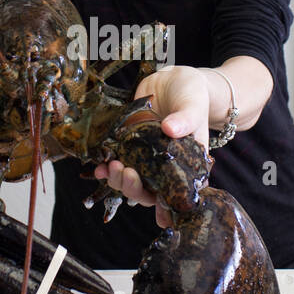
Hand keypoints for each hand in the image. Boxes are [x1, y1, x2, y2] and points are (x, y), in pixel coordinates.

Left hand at [93, 65, 209, 228]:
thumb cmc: (192, 96)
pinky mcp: (130, 146)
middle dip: (134, 189)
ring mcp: (146, 159)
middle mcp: (165, 168)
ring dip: (118, 181)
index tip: (159, 212)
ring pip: (131, 182)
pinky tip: (99, 166)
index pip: (178, 196)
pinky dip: (107, 168)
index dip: (168, 208)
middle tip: (127, 173)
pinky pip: (117, 163)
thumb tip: (170, 129)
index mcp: (186, 167)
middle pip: (149, 193)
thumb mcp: (194, 105)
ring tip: (111, 168)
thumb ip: (185, 119)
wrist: (173, 81)